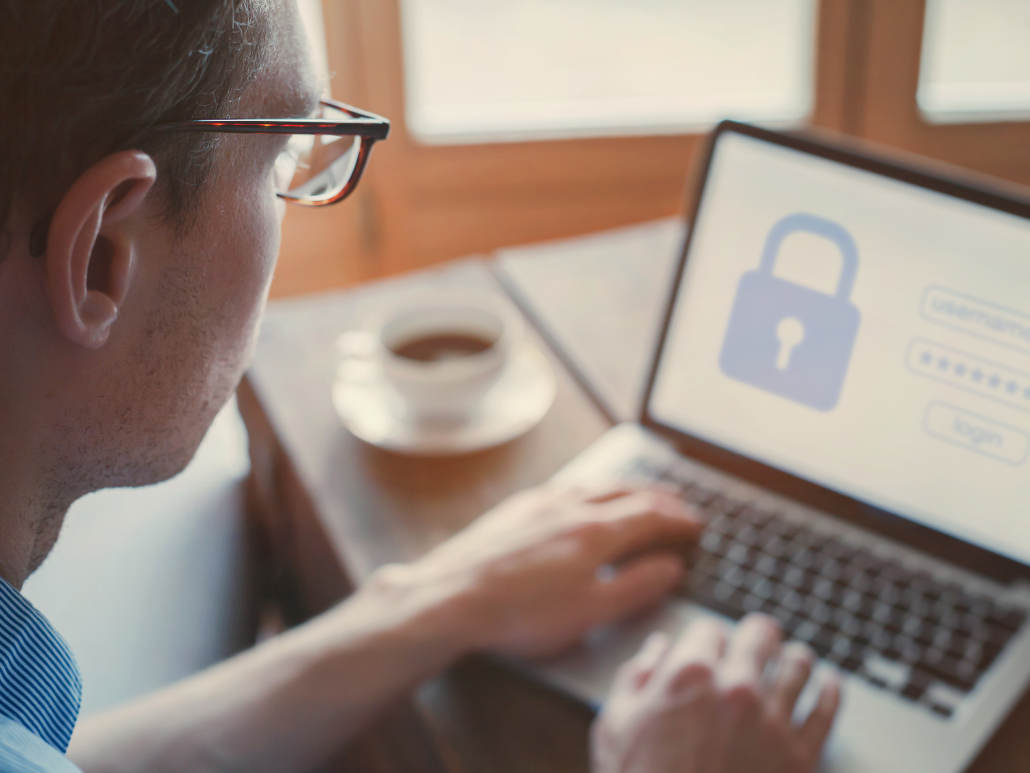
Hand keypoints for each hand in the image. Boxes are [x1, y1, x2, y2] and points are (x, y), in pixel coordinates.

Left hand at [378, 484, 701, 658]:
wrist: (450, 597)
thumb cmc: (520, 613)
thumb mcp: (590, 612)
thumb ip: (636, 587)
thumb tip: (670, 567)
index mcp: (595, 531)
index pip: (650, 515)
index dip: (678, 519)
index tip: (696, 524)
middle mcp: (570, 506)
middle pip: (626, 492)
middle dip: (657, 496)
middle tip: (678, 502)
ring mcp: (539, 503)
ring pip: (594, 485)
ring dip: (625, 488)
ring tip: (639, 494)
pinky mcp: (515, 509)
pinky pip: (566, 487)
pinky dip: (591, 489)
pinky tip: (584, 497)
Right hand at [592, 614, 841, 772]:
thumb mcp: (615, 725)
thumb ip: (636, 677)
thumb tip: (656, 650)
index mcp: (689, 674)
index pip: (710, 628)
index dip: (707, 637)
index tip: (709, 648)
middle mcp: (736, 689)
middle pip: (762, 634)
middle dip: (757, 635)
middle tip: (758, 640)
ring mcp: (773, 722)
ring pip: (799, 665)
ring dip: (794, 657)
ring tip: (794, 658)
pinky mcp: (800, 757)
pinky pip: (827, 711)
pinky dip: (831, 691)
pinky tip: (829, 683)